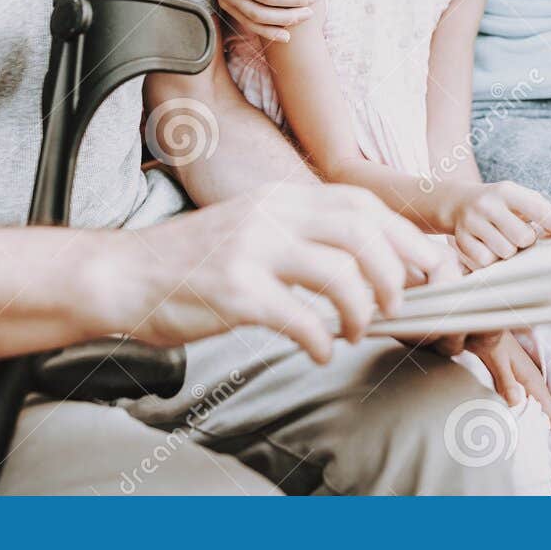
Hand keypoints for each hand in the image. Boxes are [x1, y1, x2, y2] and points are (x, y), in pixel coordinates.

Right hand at [112, 183, 446, 363]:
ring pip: (339, 274)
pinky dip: (323, 340)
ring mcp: (251, 251)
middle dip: (394, 271)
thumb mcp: (251, 228)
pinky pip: (301, 319)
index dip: (404, 235)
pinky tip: (320, 350)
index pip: (361, 203)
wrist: (124, 276)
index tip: (427, 267)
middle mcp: (269, 215)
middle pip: (361, 230)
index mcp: (279, 198)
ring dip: (362, 310)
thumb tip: (368, 260)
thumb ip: (301, 235)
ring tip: (356, 330)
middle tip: (399, 304)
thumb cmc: (192, 263)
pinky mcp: (235, 293)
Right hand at [440, 180, 550, 268]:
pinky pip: (486, 262)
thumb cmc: (499, 204)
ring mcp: (471, 222)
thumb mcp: (519, 200)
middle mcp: (488, 204)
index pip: (540, 210)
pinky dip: (491, 260)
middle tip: (516, 234)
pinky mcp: (460, 239)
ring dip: (508, 251)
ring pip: (505, 252)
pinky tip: (487, 247)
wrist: (457, 202)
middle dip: (524, 241)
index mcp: (507, 191)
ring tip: (500, 239)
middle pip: (523, 238)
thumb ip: (544, 213)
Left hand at [464, 331, 550, 428]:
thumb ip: (506, 381)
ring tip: (501, 423)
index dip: (542, 429)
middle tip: (509, 431)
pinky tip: (498, 412)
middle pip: (544, 419)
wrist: (484, 327)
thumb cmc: (491, 340)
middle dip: (530, 428)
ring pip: (533, 413)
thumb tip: (517, 404)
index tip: (524, 434)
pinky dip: (514, 412)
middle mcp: (534, 385)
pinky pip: (523, 405)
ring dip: (520, 420)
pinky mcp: (517, 385)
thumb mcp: (496, 360)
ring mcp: (526, 385)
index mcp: (534, 382)